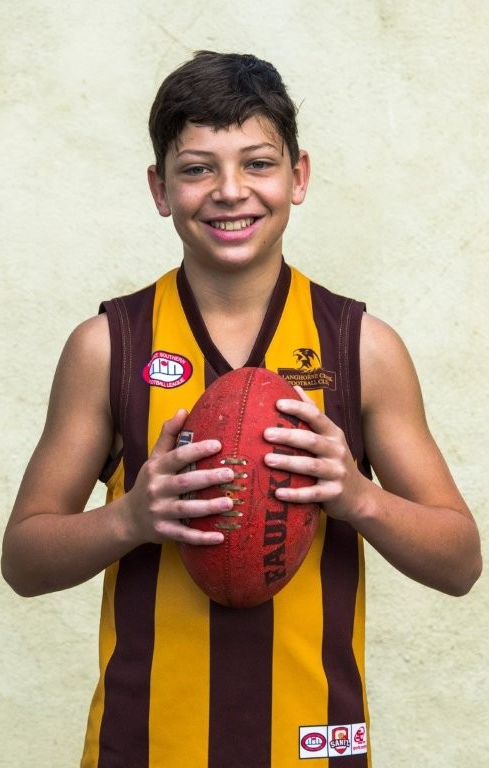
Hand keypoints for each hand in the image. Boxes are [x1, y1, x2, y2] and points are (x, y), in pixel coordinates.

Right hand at [125, 409, 233, 544]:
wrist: (128, 518)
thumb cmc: (150, 482)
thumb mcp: (155, 458)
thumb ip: (169, 435)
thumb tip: (184, 410)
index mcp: (157, 469)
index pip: (178, 456)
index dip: (197, 450)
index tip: (219, 444)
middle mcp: (157, 489)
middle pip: (185, 482)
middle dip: (208, 478)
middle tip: (231, 474)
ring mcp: (160, 511)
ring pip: (187, 509)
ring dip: (209, 507)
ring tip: (230, 503)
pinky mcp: (164, 532)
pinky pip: (185, 535)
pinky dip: (202, 538)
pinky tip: (221, 537)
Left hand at [263, 389, 368, 521]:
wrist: (359, 496)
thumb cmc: (335, 461)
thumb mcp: (330, 436)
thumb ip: (313, 414)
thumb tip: (295, 387)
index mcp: (333, 434)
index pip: (316, 416)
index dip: (298, 408)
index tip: (277, 404)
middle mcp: (337, 451)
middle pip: (311, 441)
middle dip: (288, 436)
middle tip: (265, 434)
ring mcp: (337, 473)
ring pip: (311, 466)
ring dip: (288, 463)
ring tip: (267, 459)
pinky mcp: (333, 493)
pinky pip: (313, 494)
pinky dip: (295, 494)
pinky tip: (278, 493)